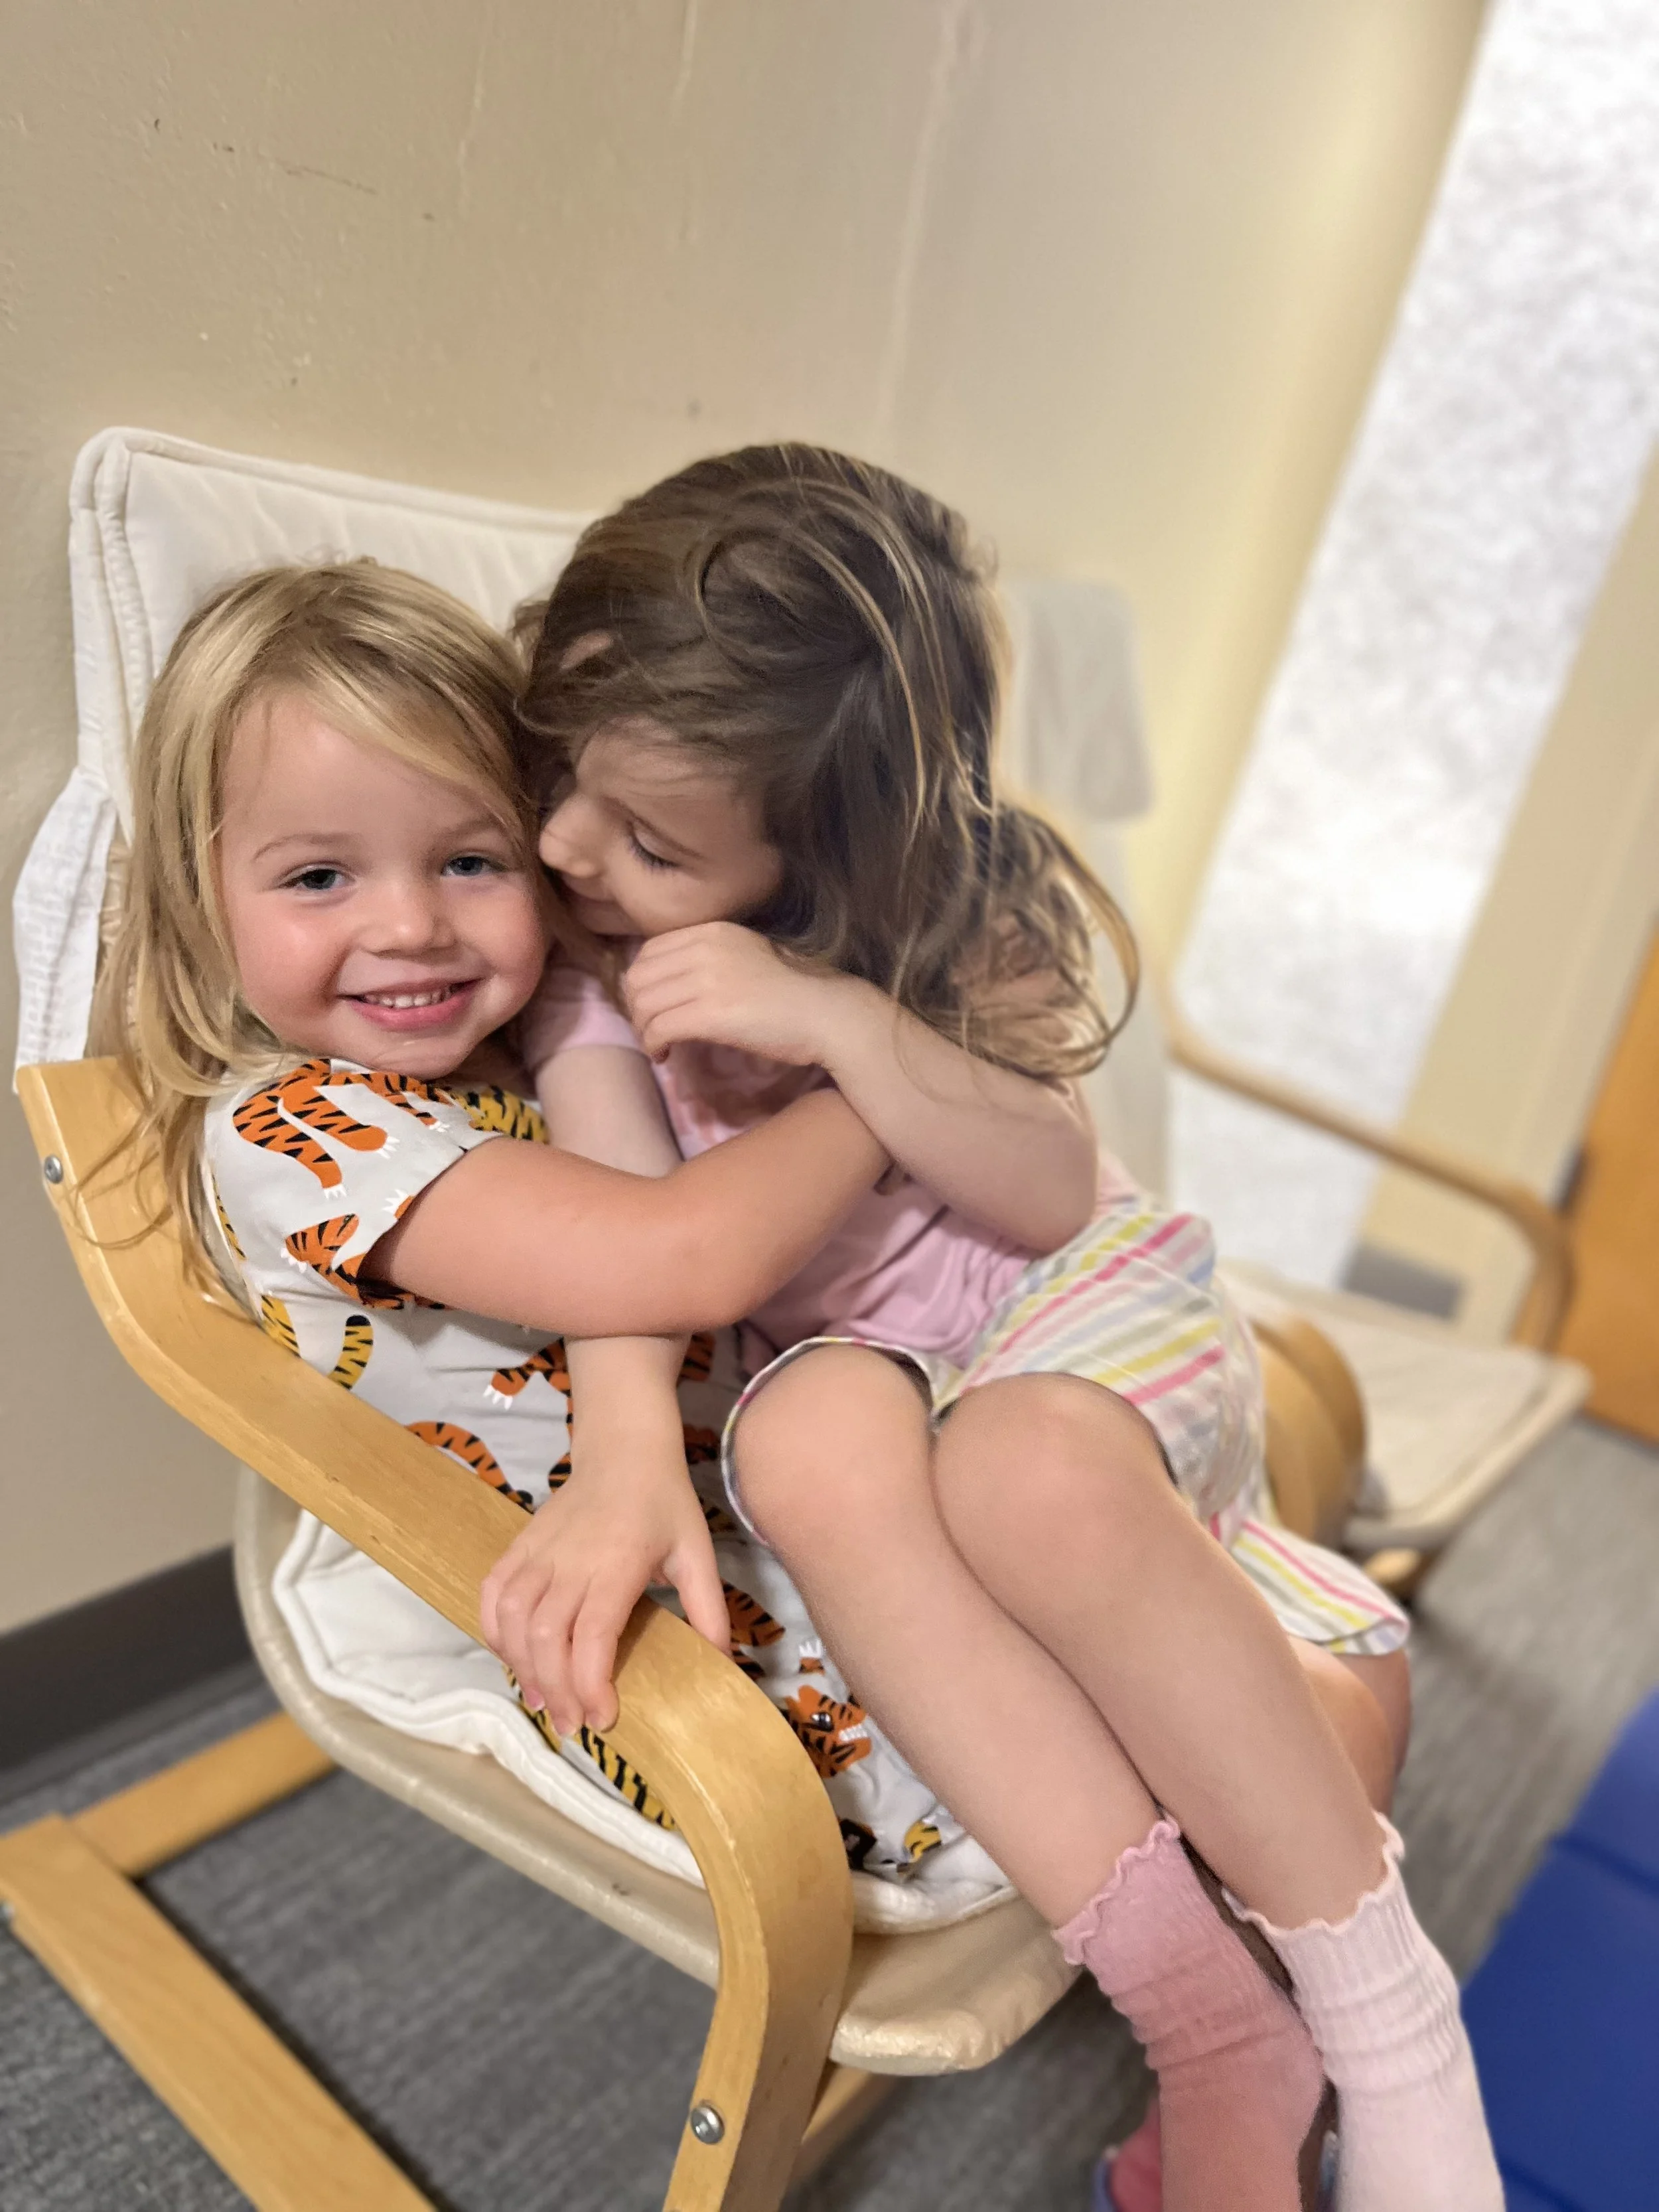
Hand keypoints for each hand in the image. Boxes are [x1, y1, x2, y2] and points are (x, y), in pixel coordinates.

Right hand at [479, 1416, 728, 1737]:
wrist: (624, 1448)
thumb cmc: (665, 1503)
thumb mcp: (698, 1553)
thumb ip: (708, 1610)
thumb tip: (722, 1664)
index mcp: (618, 1564)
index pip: (592, 1635)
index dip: (590, 1683)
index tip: (602, 1718)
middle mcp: (571, 1560)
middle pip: (547, 1636)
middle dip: (556, 1689)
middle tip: (572, 1724)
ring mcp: (539, 1551)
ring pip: (513, 1618)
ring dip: (522, 1666)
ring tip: (543, 1699)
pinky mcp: (519, 1544)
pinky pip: (493, 1592)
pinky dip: (494, 1630)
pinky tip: (512, 1657)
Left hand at [624, 921, 872, 1067]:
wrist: (827, 1013)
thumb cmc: (794, 992)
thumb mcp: (748, 957)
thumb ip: (712, 959)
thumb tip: (676, 982)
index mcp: (713, 931)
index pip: (650, 951)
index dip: (641, 983)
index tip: (651, 1006)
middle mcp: (705, 949)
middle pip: (639, 977)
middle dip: (636, 1008)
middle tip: (651, 1030)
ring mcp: (707, 980)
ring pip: (644, 1004)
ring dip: (643, 1030)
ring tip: (657, 1046)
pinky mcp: (711, 1014)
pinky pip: (659, 1028)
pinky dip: (653, 1045)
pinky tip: (665, 1055)